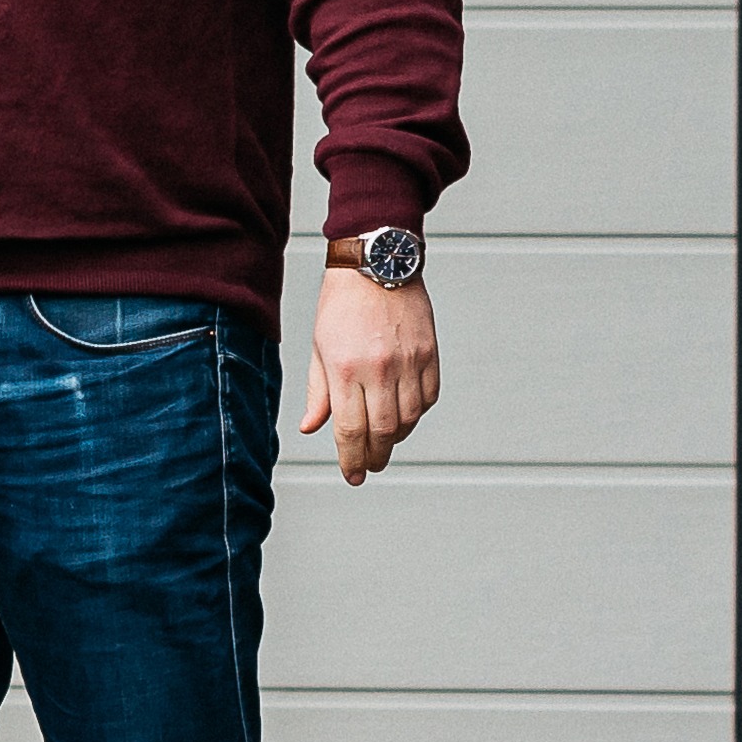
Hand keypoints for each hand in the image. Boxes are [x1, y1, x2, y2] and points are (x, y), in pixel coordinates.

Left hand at [296, 269, 439, 481]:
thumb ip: (319, 392)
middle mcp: (379, 369)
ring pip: (409, 418)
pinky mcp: (429, 354)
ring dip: (395, 437)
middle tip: (368, 467)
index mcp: (345, 369)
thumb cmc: (340, 305)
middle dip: (374, 456)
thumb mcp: (319, 347)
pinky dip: (416, 414)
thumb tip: (312, 429)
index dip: (351, 459)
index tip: (352, 476)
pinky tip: (403, 417)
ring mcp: (408, 362)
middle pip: (382, 431)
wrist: (375, 264)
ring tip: (383, 442)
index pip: (350, 430)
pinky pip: (428, 397)